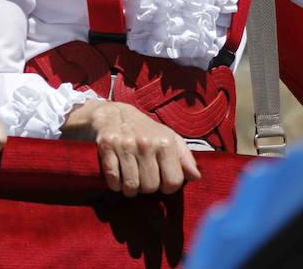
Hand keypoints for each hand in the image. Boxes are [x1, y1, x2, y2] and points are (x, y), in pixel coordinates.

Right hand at [62, 100, 200, 195]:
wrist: (113, 114)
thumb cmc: (145, 130)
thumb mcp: (169, 138)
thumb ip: (185, 158)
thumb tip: (196, 177)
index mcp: (165, 142)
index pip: (173, 181)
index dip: (168, 187)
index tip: (162, 182)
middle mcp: (146, 143)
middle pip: (151, 186)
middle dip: (147, 188)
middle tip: (144, 179)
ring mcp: (125, 145)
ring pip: (131, 185)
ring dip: (130, 189)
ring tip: (130, 182)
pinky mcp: (106, 147)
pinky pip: (113, 178)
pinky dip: (115, 184)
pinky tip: (117, 179)